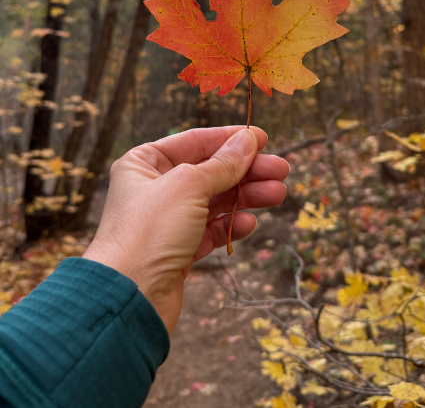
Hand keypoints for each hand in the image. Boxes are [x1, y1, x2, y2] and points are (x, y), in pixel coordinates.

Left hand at [83, 125, 288, 333]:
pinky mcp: (178, 251)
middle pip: (211, 171)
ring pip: (216, 201)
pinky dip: (231, 225)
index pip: (195, 141)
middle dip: (247, 171)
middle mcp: (155, 189)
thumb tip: (249, 140)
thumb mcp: (190, 186)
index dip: (231, 138)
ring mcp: (167, 221)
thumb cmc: (149, 232)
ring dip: (247, 196)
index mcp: (144, 163)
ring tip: (277, 195)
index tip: (263, 139)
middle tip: (280, 170)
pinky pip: (211, 230)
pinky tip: (249, 224)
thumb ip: (223, 163)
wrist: (129, 300)